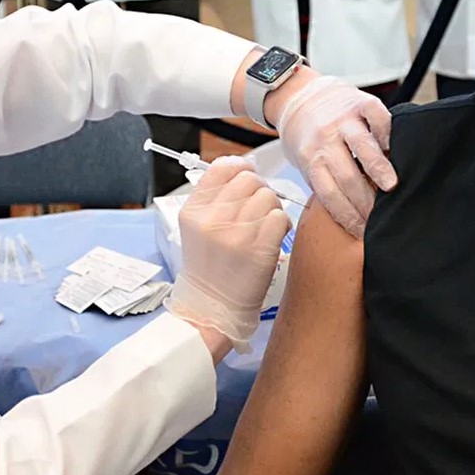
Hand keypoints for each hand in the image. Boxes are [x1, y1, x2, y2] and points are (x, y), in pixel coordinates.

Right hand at [166, 158, 291, 351]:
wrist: (213, 308)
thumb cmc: (210, 264)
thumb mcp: (197, 226)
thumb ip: (216, 196)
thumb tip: (246, 167)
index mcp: (194, 210)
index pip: (223, 167)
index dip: (241, 168)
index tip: (247, 178)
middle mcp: (211, 219)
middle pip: (250, 179)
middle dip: (259, 190)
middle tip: (258, 210)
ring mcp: (235, 234)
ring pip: (268, 196)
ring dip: (272, 208)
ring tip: (265, 226)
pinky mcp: (259, 249)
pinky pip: (280, 217)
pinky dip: (281, 224)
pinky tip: (274, 236)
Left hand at [276, 76, 396, 238]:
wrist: (299, 95)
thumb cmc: (305, 135)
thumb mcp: (304, 161)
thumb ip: (322, 181)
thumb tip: (348, 214)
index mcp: (310, 159)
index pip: (330, 195)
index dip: (347, 216)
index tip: (362, 231)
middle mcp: (324, 139)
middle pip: (347, 176)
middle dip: (365, 201)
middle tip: (381, 217)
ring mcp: (342, 120)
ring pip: (362, 147)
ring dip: (378, 168)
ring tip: (391, 186)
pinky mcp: (358, 102)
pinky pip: (376, 117)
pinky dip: (386, 132)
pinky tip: (394, 147)